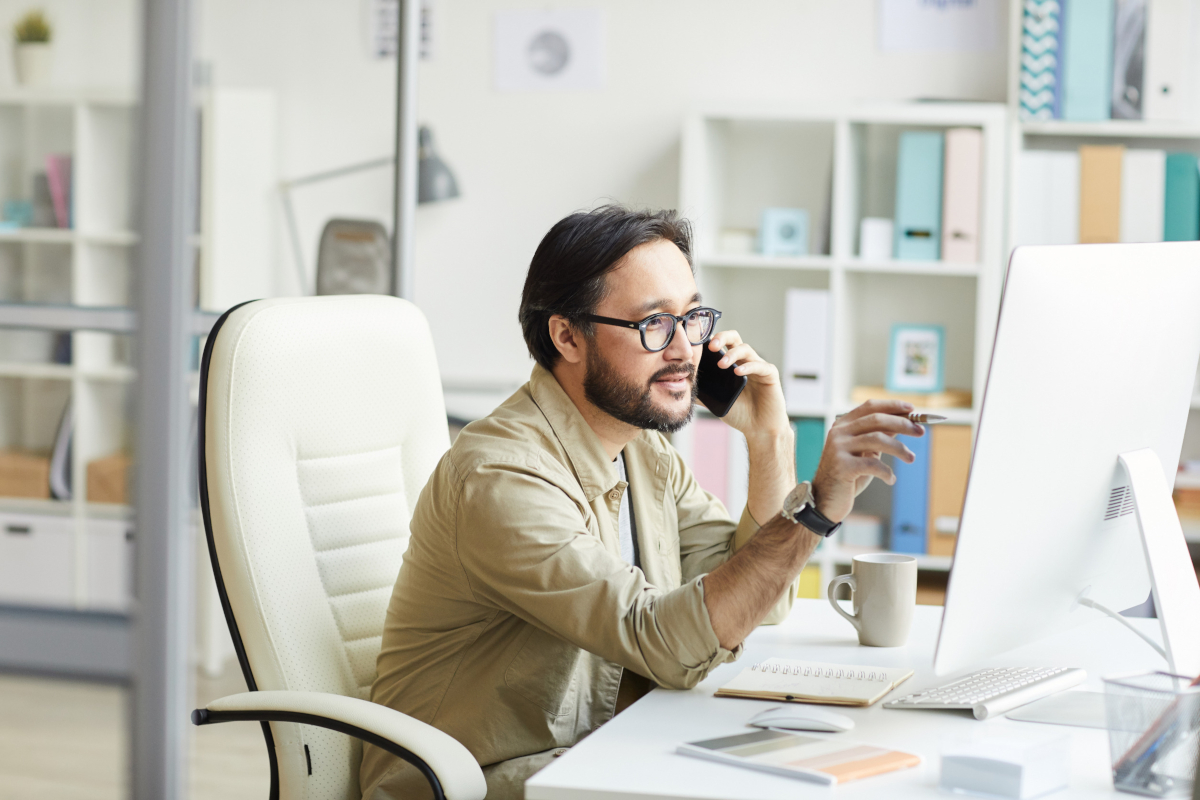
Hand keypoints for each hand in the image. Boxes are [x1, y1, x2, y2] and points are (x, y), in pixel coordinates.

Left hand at [703, 332, 789, 441]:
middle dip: (722, 337)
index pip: (721, 344)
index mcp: (731, 364)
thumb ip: (701, 392)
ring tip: (721, 364)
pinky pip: (760, 366)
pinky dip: (748, 367)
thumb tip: (682, 386)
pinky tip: (738, 372)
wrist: (759, 429)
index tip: (698, 345)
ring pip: (745, 349)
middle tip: (711, 346)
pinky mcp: (770, 374)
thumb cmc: (739, 413)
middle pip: (734, 338)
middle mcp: (745, 361)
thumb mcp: (715, 402)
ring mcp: (758, 366)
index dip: (710, 340)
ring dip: (732, 354)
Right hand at [811, 400, 924, 522]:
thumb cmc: (847, 477)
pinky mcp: (842, 466)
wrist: (824, 501)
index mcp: (843, 425)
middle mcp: (839, 433)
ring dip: (900, 448)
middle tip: (920, 432)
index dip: (892, 406)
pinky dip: (887, 472)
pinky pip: (873, 464)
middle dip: (903, 424)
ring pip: (877, 439)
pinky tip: (890, 479)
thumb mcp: (864, 453)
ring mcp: (838, 448)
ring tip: (911, 458)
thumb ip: (877, 436)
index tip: (912, 409)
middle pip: (877, 420)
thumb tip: (902, 422)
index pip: (870, 407)